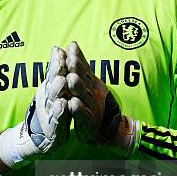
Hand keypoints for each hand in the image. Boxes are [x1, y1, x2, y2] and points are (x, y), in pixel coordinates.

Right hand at [0, 46, 70, 171]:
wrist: (34, 140)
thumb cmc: (47, 111)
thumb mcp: (50, 90)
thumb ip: (55, 71)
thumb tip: (58, 48)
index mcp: (48, 90)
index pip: (53, 74)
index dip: (56, 62)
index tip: (60, 50)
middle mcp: (47, 100)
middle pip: (52, 84)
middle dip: (56, 72)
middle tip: (62, 61)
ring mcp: (49, 115)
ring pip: (53, 100)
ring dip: (57, 90)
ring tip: (62, 80)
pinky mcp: (54, 131)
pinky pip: (58, 120)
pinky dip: (59, 112)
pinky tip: (63, 104)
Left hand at [65, 41, 137, 156]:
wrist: (105, 131)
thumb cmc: (92, 104)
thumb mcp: (88, 83)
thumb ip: (81, 65)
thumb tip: (71, 44)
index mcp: (91, 85)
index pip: (84, 69)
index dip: (79, 58)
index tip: (71, 46)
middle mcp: (93, 96)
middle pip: (85, 81)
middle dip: (78, 69)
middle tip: (71, 59)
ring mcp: (92, 110)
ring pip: (84, 98)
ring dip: (78, 88)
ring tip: (71, 79)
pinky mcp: (88, 126)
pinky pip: (82, 118)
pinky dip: (78, 111)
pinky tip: (72, 104)